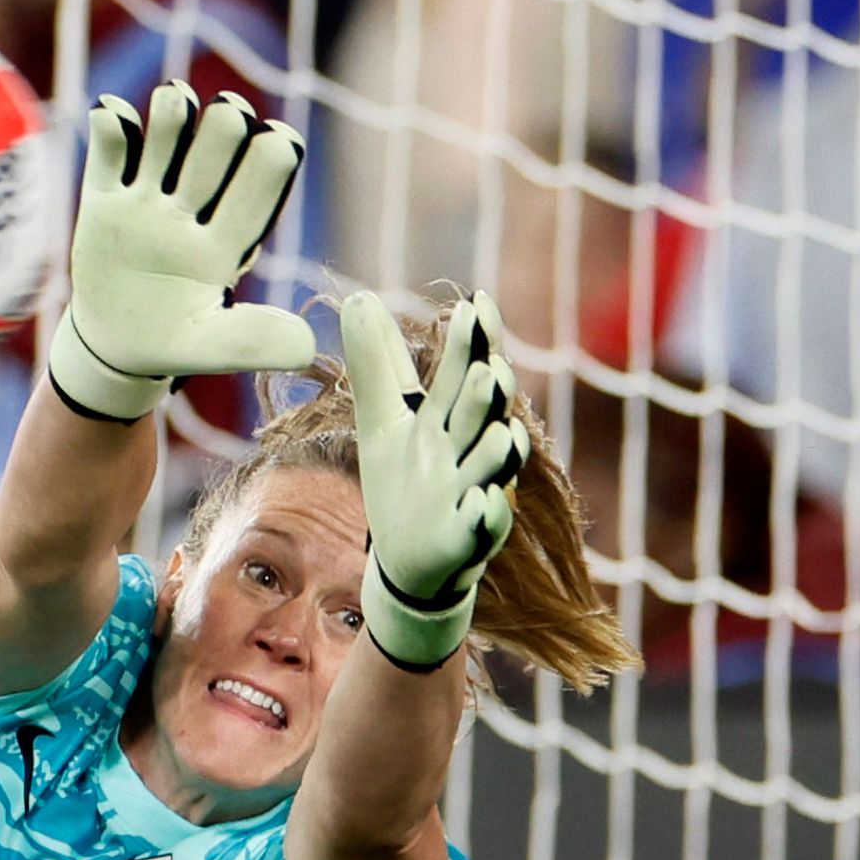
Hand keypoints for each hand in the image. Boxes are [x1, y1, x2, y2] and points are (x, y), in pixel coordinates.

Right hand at [43, 83, 316, 423]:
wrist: (116, 348)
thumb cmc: (174, 345)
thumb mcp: (211, 349)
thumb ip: (253, 342)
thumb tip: (307, 346)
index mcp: (229, 240)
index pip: (261, 185)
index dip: (274, 157)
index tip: (278, 143)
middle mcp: (195, 210)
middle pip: (221, 141)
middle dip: (227, 123)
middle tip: (227, 117)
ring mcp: (149, 200)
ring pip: (169, 130)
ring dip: (175, 109)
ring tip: (174, 103)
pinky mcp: (105, 198)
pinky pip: (110, 145)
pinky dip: (113, 122)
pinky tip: (114, 116)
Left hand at [341, 291, 522, 671]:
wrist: (406, 563)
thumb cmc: (403, 484)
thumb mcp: (383, 421)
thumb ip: (377, 364)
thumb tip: (358, 297)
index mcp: (447, 419)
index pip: (463, 371)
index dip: (472, 342)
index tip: (475, 304)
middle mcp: (467, 452)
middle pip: (482, 416)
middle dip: (487, 395)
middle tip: (489, 370)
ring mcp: (472, 495)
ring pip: (493, 470)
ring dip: (498, 452)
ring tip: (502, 435)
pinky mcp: (467, 541)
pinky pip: (483, 527)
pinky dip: (485, 516)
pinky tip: (483, 503)